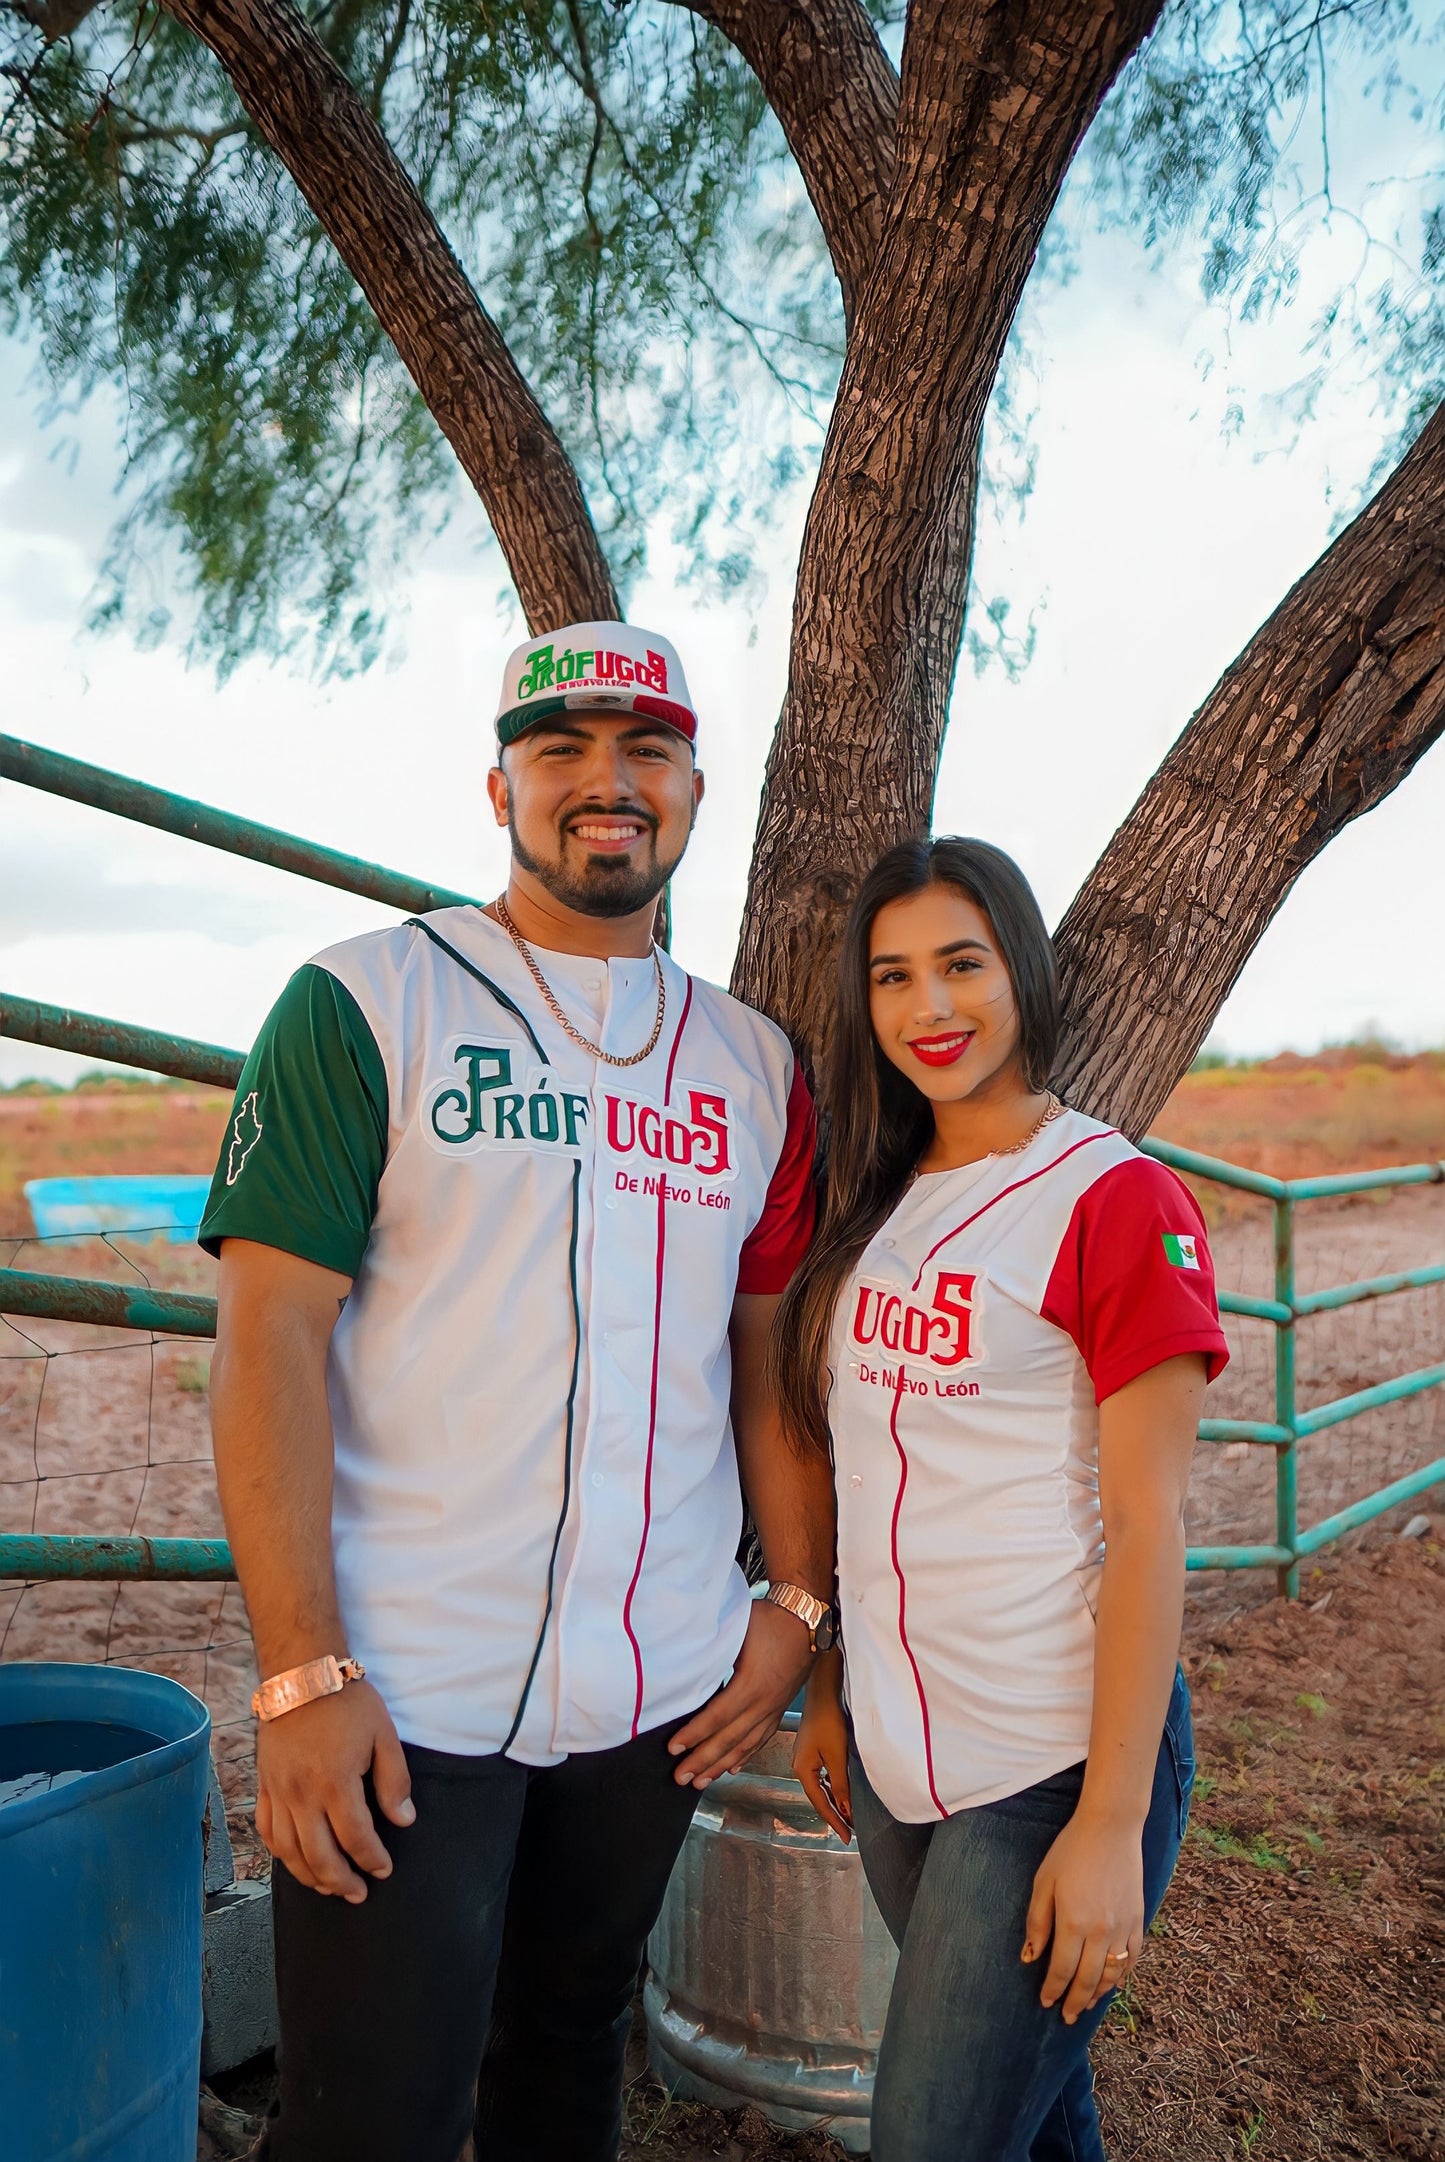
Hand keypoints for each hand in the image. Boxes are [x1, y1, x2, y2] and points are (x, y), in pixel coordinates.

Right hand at [255, 1680, 414, 1902]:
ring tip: (330, 1887)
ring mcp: (279, 1792)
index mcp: (336, 1783)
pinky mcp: (264, 1785)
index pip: (356, 1837)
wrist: (302, 1674)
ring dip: (310, 1876)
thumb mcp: (383, 1734)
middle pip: (319, 1855)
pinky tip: (295, 1861)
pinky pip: (267, 1831)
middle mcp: (302, 1795)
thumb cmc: (347, 1702)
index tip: (384, 1869)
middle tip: (359, 1894)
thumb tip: (403, 1820)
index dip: (372, 1859)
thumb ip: (394, 1781)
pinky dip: (280, 1854)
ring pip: (289, 1851)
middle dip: (342, 1881)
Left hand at [668, 1599, 813, 1786]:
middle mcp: (765, 1702)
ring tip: (701, 1781)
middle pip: (730, 1738)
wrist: (807, 1618)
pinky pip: (762, 1737)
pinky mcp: (780, 1706)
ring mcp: (775, 1707)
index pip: (717, 1716)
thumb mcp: (738, 1630)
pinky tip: (733, 1766)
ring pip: (746, 1744)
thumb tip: (686, 1665)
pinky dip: (746, 1755)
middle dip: (703, 1760)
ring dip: (721, 1765)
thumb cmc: (771, 1619)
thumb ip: (714, 1652)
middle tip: (681, 1777)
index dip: (695, 1734)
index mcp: (752, 1684)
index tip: (674, 1748)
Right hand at [793, 1650, 851, 1841]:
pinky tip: (841, 1791)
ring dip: (835, 1801)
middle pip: (818, 1797)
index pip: (820, 1804)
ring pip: (821, 1787)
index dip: (834, 1822)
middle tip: (849, 1831)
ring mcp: (804, 1758)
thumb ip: (841, 1785)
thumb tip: (846, 1809)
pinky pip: (822, 1776)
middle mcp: (799, 1766)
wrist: (822, 1693)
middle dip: (835, 1814)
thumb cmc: (828, 1721)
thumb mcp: (837, 1756)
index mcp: (802, 1770)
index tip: (846, 1837)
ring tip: (849, 1816)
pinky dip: (833, 1787)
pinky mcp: (811, 1750)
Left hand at [1022, 1809, 1144, 2023]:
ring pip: (1112, 1974)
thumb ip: (1037, 1922)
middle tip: (1066, 2016)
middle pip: (1087, 1980)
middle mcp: (1101, 1932)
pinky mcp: (1138, 1920)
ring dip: (1098, 1994)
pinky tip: (1113, 1982)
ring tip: (1085, 2005)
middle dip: (1074, 2001)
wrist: (1111, 1828)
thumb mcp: (1044, 1882)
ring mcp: (1123, 1928)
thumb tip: (1029, 1958)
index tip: (1046, 2002)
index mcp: (1073, 1922)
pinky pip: (1132, 1958)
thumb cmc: (1070, 1851)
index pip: (1061, 1970)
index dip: (1053, 1990)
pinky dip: (1122, 1975)